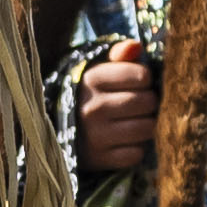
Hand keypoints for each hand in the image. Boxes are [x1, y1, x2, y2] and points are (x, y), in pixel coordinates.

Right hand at [75, 41, 157, 174]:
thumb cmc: (91, 96)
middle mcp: (92, 107)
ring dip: (146, 125)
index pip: (142, 75)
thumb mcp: (99, 70)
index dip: (145, 79)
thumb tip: (136, 46)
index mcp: (92, 80)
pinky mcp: (100, 159)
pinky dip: (135, 148)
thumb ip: (119, 54)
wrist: (58, 131)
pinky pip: (136, 154)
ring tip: (134, 121)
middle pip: (147, 102)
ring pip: (146, 128)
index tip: (136, 83)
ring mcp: (96, 135)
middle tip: (138, 105)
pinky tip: (124, 141)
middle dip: (148, 102)